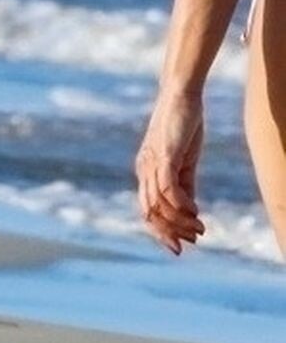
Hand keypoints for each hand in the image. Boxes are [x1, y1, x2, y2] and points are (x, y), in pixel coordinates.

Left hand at [135, 89, 205, 253]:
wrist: (179, 96)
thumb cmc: (182, 126)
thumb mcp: (184, 161)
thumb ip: (185, 185)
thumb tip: (190, 211)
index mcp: (146, 172)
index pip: (147, 210)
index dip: (161, 231)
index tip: (180, 246)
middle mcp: (144, 170)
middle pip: (149, 213)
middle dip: (169, 232)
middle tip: (191, 242)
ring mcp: (152, 163)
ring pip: (158, 204)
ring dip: (179, 222)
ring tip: (199, 229)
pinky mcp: (164, 156)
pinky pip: (167, 188)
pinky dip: (180, 205)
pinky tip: (195, 212)